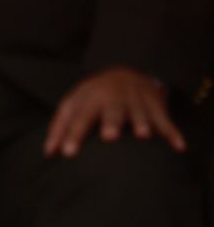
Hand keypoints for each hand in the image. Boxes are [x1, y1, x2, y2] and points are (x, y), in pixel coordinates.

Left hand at [43, 66, 186, 157]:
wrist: (124, 73)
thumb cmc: (92, 97)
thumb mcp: (73, 105)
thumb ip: (59, 128)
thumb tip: (47, 153)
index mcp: (88, 98)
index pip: (78, 117)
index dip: (72, 134)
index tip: (67, 153)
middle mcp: (112, 97)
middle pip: (111, 109)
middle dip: (111, 121)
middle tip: (109, 136)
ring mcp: (135, 100)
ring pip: (139, 111)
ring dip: (141, 122)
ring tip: (142, 135)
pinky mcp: (155, 105)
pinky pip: (165, 119)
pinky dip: (172, 131)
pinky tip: (178, 146)